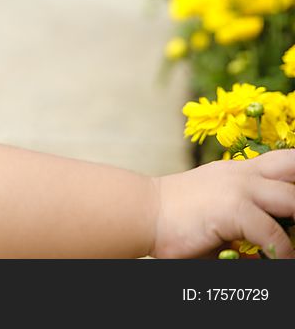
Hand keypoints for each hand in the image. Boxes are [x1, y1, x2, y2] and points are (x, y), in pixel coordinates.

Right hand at [150, 149, 294, 257]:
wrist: (141, 214)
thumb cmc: (174, 219)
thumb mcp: (216, 210)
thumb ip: (246, 221)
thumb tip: (268, 252)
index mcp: (237, 171)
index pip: (284, 160)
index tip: (293, 204)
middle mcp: (241, 174)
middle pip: (294, 169)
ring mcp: (238, 188)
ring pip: (292, 198)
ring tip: (292, 247)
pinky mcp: (233, 209)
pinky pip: (273, 234)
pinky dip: (280, 251)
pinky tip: (275, 260)